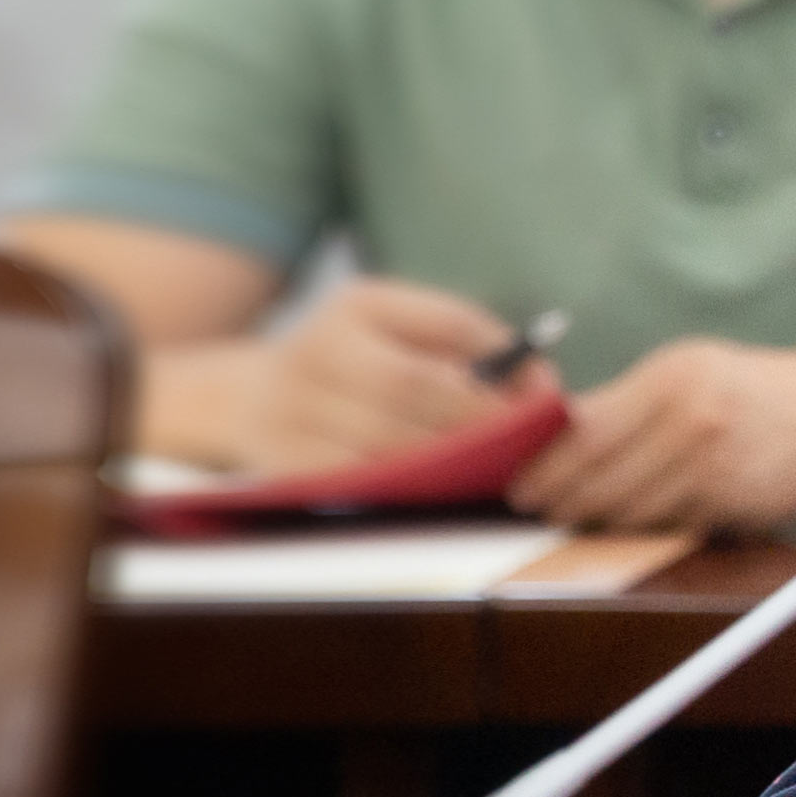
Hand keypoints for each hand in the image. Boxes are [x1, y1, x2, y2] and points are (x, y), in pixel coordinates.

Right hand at [235, 277, 535, 473]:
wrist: (249, 398)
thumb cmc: (356, 359)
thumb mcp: (399, 326)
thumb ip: (470, 341)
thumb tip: (541, 384)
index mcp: (356, 306)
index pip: (445, 325)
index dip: (503, 361)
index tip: (546, 395)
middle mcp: (317, 350)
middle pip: (411, 387)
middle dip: (478, 419)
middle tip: (527, 443)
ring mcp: (292, 408)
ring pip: (385, 442)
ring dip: (450, 460)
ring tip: (497, 469)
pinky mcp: (285, 462)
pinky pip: (360, 482)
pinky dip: (408, 488)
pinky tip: (444, 490)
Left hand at [509, 337, 795, 531]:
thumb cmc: (742, 390)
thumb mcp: (686, 371)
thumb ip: (624, 402)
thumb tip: (551, 436)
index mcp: (671, 377)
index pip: (586, 433)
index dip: (545, 466)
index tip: (519, 484)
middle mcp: (693, 417)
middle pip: (602, 478)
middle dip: (562, 500)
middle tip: (540, 509)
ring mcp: (715, 463)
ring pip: (631, 510)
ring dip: (600, 519)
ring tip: (582, 514)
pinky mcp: (732, 501)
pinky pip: (669, 524)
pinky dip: (648, 524)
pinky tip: (640, 515)